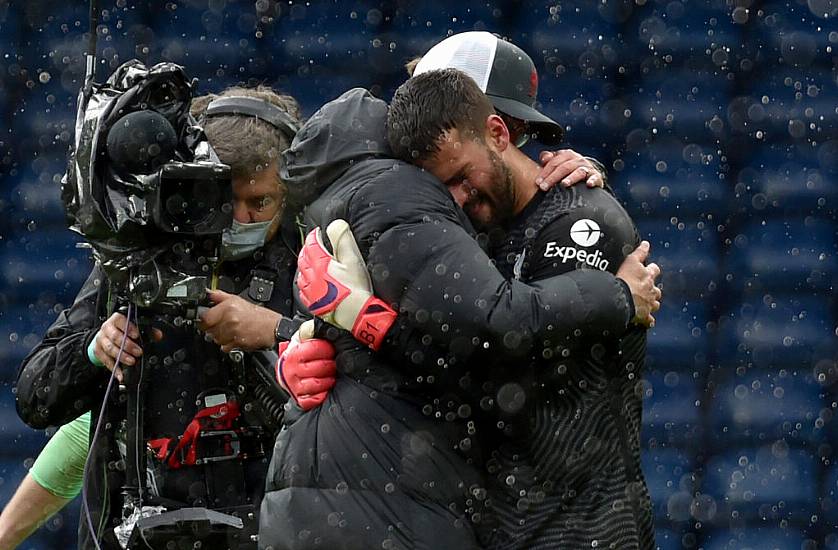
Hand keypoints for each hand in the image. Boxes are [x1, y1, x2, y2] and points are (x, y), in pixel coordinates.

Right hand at [93, 313, 161, 381]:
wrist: (106, 336)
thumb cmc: (123, 330)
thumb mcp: (135, 326)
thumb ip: (148, 330)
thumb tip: (159, 335)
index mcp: (116, 319)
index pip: (121, 321)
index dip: (129, 328)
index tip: (136, 335)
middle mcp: (107, 329)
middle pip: (115, 337)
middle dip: (128, 346)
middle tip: (138, 352)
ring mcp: (101, 340)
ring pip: (110, 349)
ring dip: (121, 357)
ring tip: (131, 361)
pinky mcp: (98, 351)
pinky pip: (105, 361)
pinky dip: (114, 368)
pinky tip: (121, 373)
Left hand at [198, 290, 279, 351]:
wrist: (272, 327)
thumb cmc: (258, 315)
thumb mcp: (239, 300)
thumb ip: (220, 296)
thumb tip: (208, 294)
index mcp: (228, 307)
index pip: (205, 317)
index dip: (204, 320)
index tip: (206, 321)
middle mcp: (229, 319)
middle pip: (208, 330)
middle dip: (212, 329)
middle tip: (221, 326)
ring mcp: (233, 332)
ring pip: (215, 339)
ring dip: (220, 337)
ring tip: (230, 332)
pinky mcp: (237, 343)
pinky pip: (224, 347)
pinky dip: (227, 345)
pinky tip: (234, 338)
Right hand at [276, 320, 336, 410]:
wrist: (288, 365)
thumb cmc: (302, 352)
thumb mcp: (306, 337)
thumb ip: (314, 330)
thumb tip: (325, 323)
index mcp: (294, 353)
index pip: (315, 348)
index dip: (327, 348)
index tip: (331, 349)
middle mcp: (291, 369)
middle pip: (318, 367)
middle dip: (330, 365)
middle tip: (332, 363)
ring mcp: (293, 385)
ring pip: (316, 384)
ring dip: (327, 380)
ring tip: (330, 376)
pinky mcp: (298, 398)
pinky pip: (310, 400)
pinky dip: (320, 396)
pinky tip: (323, 389)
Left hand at [296, 219, 395, 350]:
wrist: (355, 315)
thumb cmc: (356, 289)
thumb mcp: (352, 258)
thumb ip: (342, 239)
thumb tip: (335, 225)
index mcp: (320, 263)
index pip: (312, 243)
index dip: (314, 235)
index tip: (318, 232)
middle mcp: (311, 276)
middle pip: (304, 257)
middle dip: (308, 248)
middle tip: (314, 244)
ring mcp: (311, 291)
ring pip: (301, 273)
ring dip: (305, 264)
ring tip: (312, 261)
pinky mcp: (313, 303)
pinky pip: (303, 289)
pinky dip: (305, 281)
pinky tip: (311, 282)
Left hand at [535, 150, 604, 190]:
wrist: (589, 174)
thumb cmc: (570, 170)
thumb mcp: (559, 163)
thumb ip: (550, 160)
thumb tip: (544, 158)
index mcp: (567, 155)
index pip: (554, 162)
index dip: (545, 172)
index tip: (538, 182)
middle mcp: (578, 160)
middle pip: (564, 167)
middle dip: (553, 177)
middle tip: (544, 187)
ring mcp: (587, 168)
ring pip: (578, 171)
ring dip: (571, 178)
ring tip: (564, 184)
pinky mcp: (596, 177)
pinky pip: (595, 177)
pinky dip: (592, 180)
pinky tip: (588, 184)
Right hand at [615, 241, 661, 326]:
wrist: (619, 298)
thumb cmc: (624, 279)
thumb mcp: (630, 261)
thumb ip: (640, 252)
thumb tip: (646, 243)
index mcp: (648, 276)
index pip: (654, 270)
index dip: (652, 270)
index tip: (648, 269)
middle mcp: (651, 290)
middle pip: (656, 289)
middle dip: (652, 289)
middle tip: (645, 289)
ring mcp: (649, 304)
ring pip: (655, 304)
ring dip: (651, 304)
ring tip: (645, 304)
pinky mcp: (644, 316)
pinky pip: (648, 320)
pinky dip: (647, 320)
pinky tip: (645, 321)